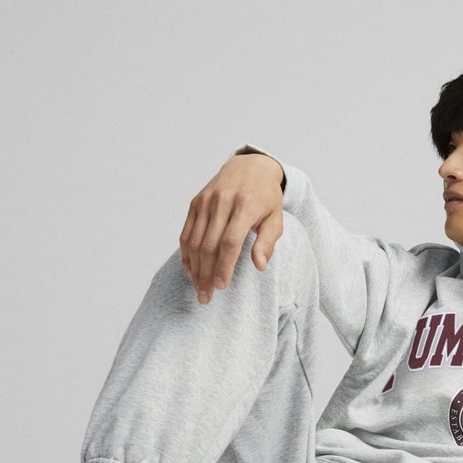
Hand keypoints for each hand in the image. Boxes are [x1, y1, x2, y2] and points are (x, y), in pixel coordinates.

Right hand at [179, 152, 284, 304]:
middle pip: (210, 245)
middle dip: (206, 274)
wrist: (249, 166)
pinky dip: (186, 254)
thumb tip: (259, 266)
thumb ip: (268, 242)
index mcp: (246, 205)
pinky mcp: (195, 203)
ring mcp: (206, 201)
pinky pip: (186, 232)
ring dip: (195, 268)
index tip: (222, 286)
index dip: (224, 266)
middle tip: (206, 296)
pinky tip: (190, 270)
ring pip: (195, 241)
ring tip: (198, 288)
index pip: (230, 241)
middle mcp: (223, 201)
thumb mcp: (276, 218)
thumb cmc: (266, 197)